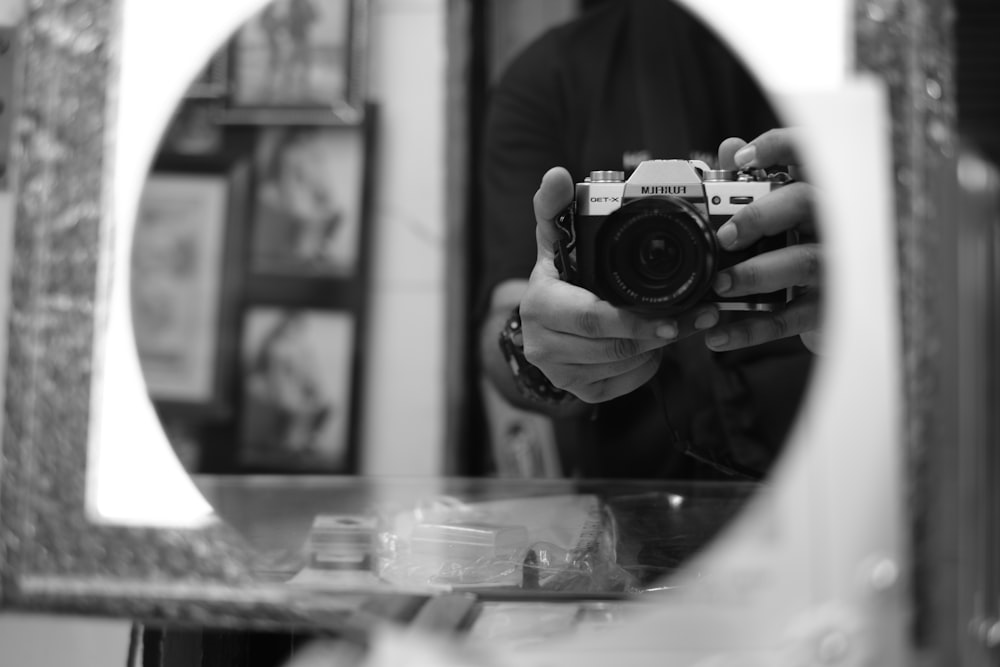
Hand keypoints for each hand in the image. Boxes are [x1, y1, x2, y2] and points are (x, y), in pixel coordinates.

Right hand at [518, 167, 720, 403]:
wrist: (541, 325)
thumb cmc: (558, 278)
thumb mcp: (553, 241)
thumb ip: (556, 208)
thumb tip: (556, 174)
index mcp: (540, 304)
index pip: (592, 318)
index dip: (633, 322)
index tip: (672, 319)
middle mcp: (543, 344)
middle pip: (614, 346)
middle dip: (661, 333)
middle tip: (699, 318)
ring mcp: (559, 373)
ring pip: (622, 366)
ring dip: (658, 349)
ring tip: (684, 326)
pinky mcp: (577, 391)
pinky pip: (622, 385)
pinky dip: (645, 368)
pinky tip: (653, 349)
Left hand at [707, 128, 821, 352]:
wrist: (840, 309)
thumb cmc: (807, 246)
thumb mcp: (787, 214)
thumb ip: (756, 179)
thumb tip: (729, 147)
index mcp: (821, 192)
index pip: (810, 154)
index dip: (780, 147)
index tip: (743, 158)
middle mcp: (835, 222)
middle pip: (806, 203)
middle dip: (762, 215)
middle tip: (725, 235)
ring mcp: (838, 265)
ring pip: (804, 262)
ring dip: (758, 273)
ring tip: (720, 285)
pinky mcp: (829, 308)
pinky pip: (790, 318)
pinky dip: (751, 329)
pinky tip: (718, 336)